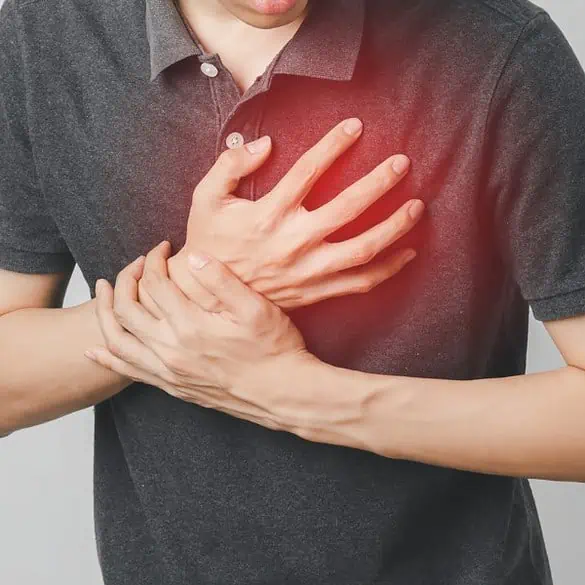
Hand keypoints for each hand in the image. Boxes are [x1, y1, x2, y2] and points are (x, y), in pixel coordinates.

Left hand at [87, 241, 333, 434]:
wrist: (283, 395)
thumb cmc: (274, 350)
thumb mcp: (256, 308)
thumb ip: (221, 280)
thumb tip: (192, 256)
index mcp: (191, 326)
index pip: (154, 283)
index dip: (153, 259)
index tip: (163, 248)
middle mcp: (172, 350)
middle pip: (127, 308)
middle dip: (126, 278)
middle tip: (138, 264)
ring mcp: (169, 371)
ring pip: (119, 340)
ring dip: (106, 313)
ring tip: (103, 293)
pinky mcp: (173, 386)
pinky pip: (129, 372)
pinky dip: (108, 357)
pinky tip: (95, 348)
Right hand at [161, 118, 422, 312]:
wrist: (207, 297)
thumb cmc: (208, 242)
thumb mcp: (205, 198)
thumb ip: (230, 165)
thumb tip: (265, 143)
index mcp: (267, 215)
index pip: (307, 172)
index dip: (334, 145)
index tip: (357, 126)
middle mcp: (292, 242)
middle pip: (346, 208)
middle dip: (378, 183)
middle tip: (402, 163)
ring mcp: (307, 271)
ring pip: (361, 249)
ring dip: (393, 227)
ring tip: (417, 207)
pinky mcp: (314, 291)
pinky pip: (358, 283)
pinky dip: (387, 270)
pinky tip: (407, 254)